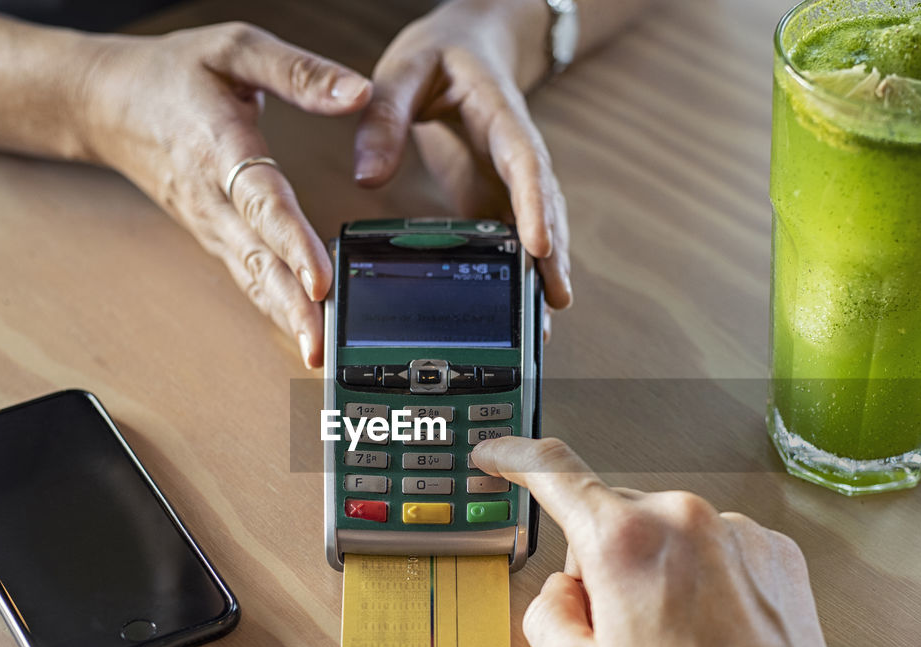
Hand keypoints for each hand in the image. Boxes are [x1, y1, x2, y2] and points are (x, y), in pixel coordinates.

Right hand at [78, 23, 372, 366]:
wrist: (104, 102)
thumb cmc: (172, 73)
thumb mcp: (235, 47)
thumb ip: (299, 71)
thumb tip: (359, 92)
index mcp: (219, 147)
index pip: (261, 203)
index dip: (292, 243)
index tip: (320, 281)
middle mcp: (211, 197)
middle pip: (257, 259)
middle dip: (291, 306)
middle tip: (322, 346)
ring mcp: (208, 223)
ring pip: (251, 277)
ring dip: (283, 317)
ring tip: (317, 354)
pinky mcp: (212, 236)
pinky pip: (246, 275)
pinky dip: (271, 305)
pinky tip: (298, 330)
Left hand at [353, 0, 571, 311]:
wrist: (466, 46)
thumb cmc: (438, 54)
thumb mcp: (403, 69)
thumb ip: (384, 117)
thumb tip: (366, 176)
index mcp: (501, 116)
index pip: (526, 162)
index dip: (535, 205)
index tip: (541, 245)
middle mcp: (515, 154)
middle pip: (543, 208)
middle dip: (552, 257)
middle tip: (554, 302)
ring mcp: (509, 181)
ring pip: (535, 230)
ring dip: (541, 276)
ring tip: (542, 326)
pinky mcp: (496, 198)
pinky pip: (511, 238)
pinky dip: (517, 274)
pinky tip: (516, 311)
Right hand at [473, 436, 846, 646]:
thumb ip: (546, 615)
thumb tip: (563, 591)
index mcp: (622, 538)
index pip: (552, 470)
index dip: (513, 455)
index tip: (497, 452)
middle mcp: (681, 516)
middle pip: (612, 520)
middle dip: (603, 566)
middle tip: (622, 633)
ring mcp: (734, 529)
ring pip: (666, 535)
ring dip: (656, 574)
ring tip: (678, 643)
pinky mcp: (772, 548)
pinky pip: (714, 548)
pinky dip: (703, 580)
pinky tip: (711, 632)